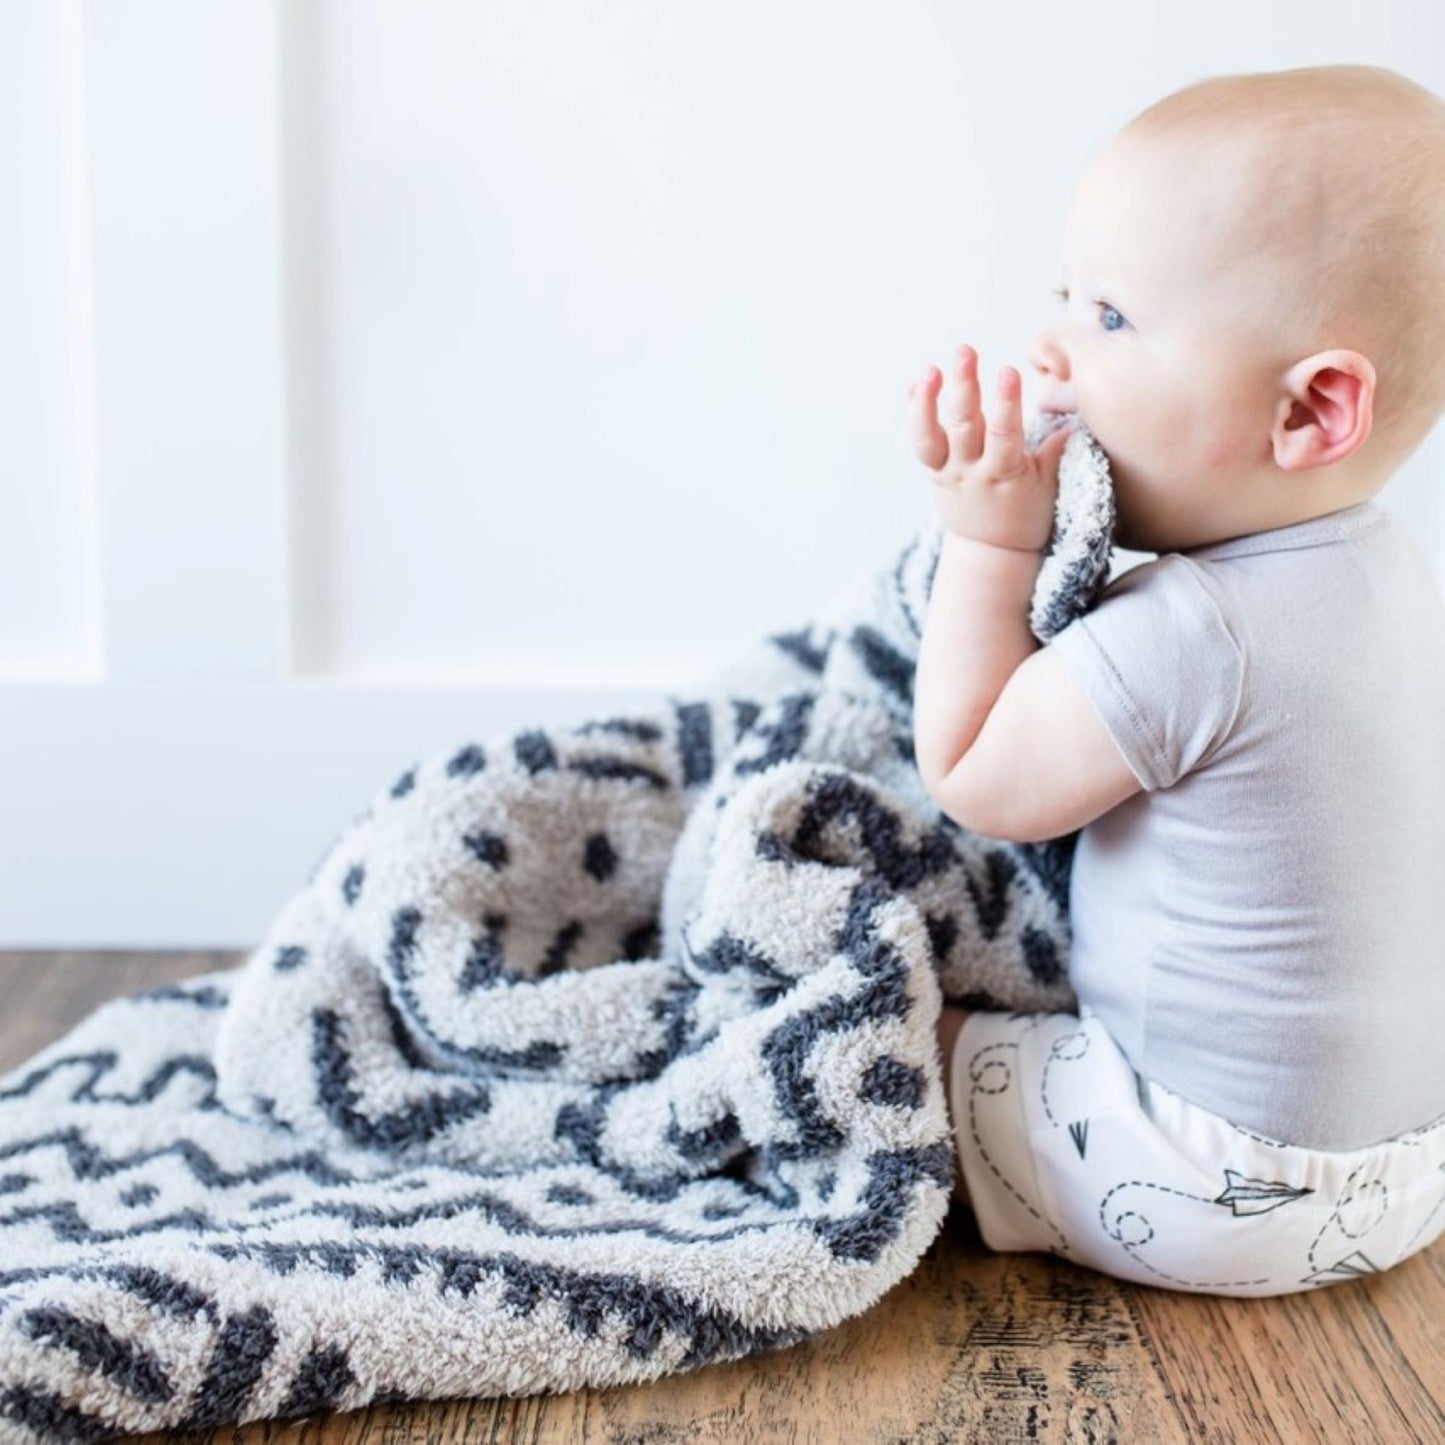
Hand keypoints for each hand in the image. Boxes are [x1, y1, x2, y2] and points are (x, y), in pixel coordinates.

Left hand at [908, 344, 1073, 552]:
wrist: (990, 552)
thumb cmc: (1027, 515)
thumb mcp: (1049, 487)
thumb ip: (1055, 452)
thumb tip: (1074, 420)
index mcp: (1004, 475)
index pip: (1005, 435)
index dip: (1006, 403)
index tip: (1009, 371)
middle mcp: (970, 472)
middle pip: (963, 427)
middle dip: (964, 386)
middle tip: (965, 351)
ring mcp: (947, 472)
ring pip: (929, 437)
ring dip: (926, 401)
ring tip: (931, 370)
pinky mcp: (933, 472)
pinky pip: (920, 442)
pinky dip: (916, 412)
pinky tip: (917, 384)